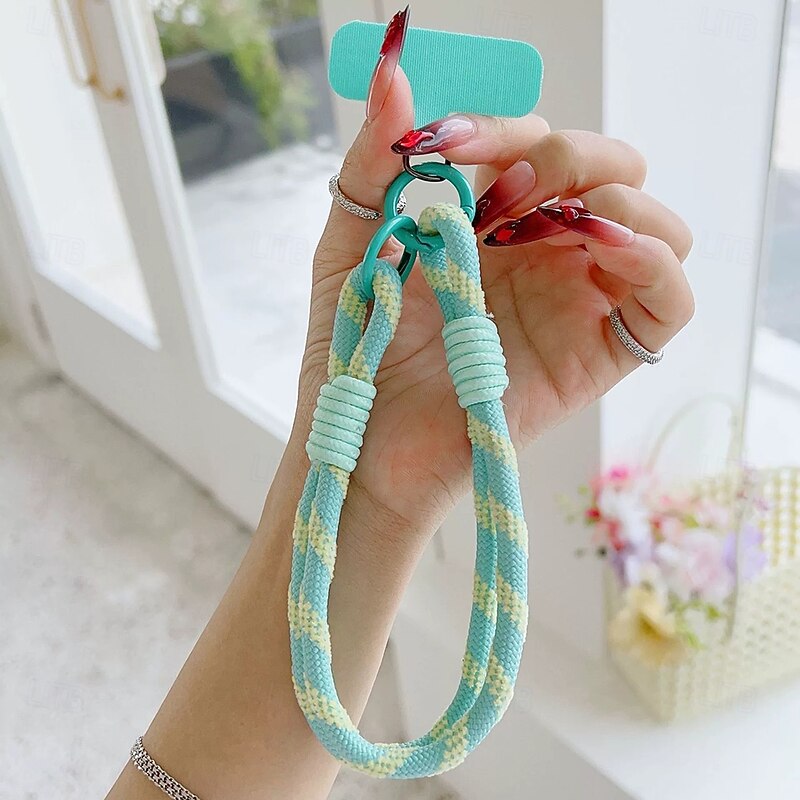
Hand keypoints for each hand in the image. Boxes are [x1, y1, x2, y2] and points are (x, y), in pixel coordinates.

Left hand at [289, 67, 692, 541]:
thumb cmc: (353, 349)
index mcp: (493, 226)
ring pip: (656, 224)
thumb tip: (393, 70)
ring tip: (539, 232)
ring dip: (611, 199)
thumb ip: (375, 161)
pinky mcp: (597, 358)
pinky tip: (598, 247)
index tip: (442, 150)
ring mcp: (575, 305)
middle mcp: (544, 258)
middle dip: (566, 157)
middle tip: (500, 202)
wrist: (358, 441)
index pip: (539, 143)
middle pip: (611, 170)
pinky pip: (670, 301)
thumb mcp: (351, 243)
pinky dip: (655, 261)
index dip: (503, 129)